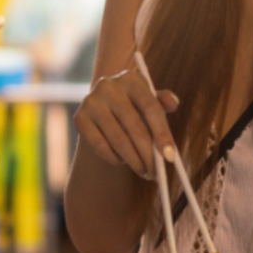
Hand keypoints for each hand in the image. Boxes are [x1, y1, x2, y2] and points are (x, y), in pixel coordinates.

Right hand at [73, 63, 178, 179]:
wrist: (103, 109)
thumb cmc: (133, 106)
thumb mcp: (149, 100)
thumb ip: (162, 102)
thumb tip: (173, 103)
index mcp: (131, 79)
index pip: (151, 107)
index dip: (162, 133)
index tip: (170, 156)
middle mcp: (108, 86)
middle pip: (135, 126)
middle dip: (148, 154)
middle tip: (157, 173)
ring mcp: (91, 101)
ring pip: (118, 139)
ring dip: (134, 160)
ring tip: (144, 172)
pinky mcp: (79, 118)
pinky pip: (100, 146)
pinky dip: (114, 158)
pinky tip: (122, 162)